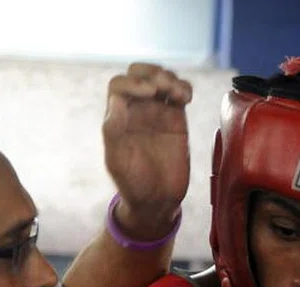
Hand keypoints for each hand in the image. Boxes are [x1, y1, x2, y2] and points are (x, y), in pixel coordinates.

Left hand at [102, 63, 191, 230]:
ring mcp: (157, 112)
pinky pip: (179, 94)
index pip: (120, 85)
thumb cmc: (133, 183)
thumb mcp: (117, 160)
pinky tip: (186, 97)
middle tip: (162, 88)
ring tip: (178, 94)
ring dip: (169, 78)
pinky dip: (184, 87)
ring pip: (161, 79)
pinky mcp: (176, 119)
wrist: (157, 200)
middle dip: (152, 73)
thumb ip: (114, 131)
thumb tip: (117, 100)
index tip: (149, 93)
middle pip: (140, 73)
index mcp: (118, 117)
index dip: (133, 83)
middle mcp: (136, 110)